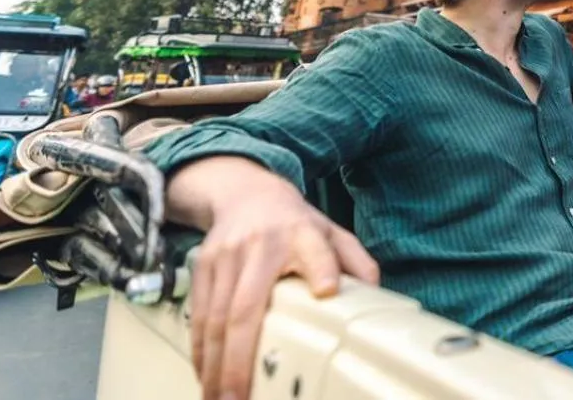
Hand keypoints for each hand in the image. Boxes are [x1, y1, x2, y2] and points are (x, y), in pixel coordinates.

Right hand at [174, 158, 379, 399]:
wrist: (247, 193)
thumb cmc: (296, 224)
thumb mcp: (333, 233)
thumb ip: (356, 263)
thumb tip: (373, 297)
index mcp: (303, 235)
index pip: (317, 251)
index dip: (321, 270)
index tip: (326, 291)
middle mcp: (262, 245)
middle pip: (246, 306)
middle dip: (240, 358)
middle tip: (239, 396)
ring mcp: (227, 256)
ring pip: (215, 317)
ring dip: (215, 364)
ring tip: (219, 397)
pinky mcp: (203, 266)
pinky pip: (198, 314)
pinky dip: (200, 350)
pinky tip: (205, 374)